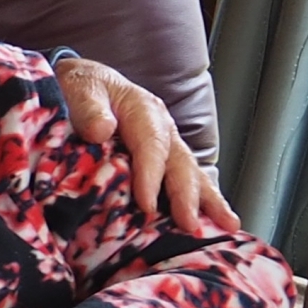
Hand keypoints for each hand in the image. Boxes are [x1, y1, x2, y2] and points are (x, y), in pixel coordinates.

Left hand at [56, 57, 239, 232]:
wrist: (84, 83)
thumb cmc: (82, 87)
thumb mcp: (80, 88)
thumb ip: (89, 108)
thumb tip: (101, 129)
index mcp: (144, 110)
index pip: (151, 145)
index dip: (151, 176)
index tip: (147, 204)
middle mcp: (163, 127)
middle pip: (180, 162)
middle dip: (187, 195)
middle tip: (190, 224)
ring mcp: (168, 142)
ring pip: (192, 172)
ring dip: (208, 200)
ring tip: (227, 225)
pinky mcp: (165, 157)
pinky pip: (185, 178)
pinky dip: (200, 199)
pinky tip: (212, 221)